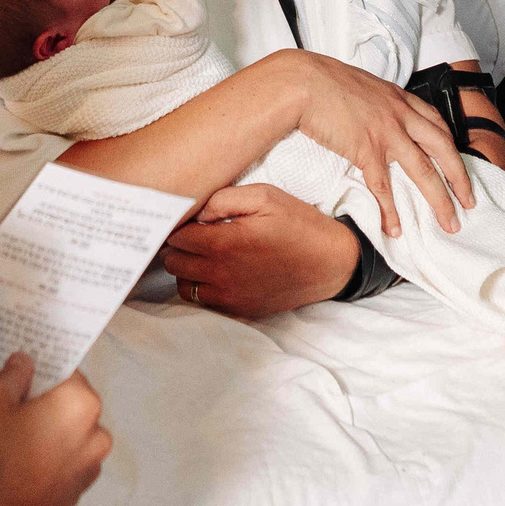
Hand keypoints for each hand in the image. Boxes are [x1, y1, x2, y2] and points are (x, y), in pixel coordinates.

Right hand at [0, 352, 111, 505]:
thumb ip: (12, 375)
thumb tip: (25, 363)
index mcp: (81, 404)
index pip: (64, 369)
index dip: (38, 365)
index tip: (16, 368)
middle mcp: (96, 434)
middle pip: (65, 402)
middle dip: (38, 399)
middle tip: (2, 401)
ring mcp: (88, 468)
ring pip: (62, 433)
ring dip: (39, 429)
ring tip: (0, 434)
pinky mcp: (74, 494)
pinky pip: (58, 461)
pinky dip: (39, 456)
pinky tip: (9, 461)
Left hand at [162, 183, 358, 317]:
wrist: (330, 263)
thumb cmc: (299, 225)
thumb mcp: (265, 197)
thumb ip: (224, 199)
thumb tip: (197, 211)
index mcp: (225, 243)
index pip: (176, 237)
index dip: (177, 224)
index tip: (185, 217)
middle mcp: (221, 274)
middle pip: (174, 263)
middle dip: (177, 246)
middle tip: (192, 233)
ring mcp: (230, 296)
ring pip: (184, 286)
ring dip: (186, 269)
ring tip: (202, 253)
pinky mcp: (239, 309)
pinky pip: (204, 302)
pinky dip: (202, 288)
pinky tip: (215, 272)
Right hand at [276, 51, 473, 234]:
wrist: (303, 82)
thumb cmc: (322, 80)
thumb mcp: (360, 85)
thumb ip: (375, 102)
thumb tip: (372, 115)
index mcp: (398, 97)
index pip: (437, 123)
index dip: (451, 146)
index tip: (458, 163)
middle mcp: (400, 114)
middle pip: (442, 149)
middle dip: (460, 178)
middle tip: (469, 202)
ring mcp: (387, 132)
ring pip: (424, 171)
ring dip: (440, 200)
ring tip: (449, 223)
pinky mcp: (367, 149)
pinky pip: (384, 186)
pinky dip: (390, 210)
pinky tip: (395, 227)